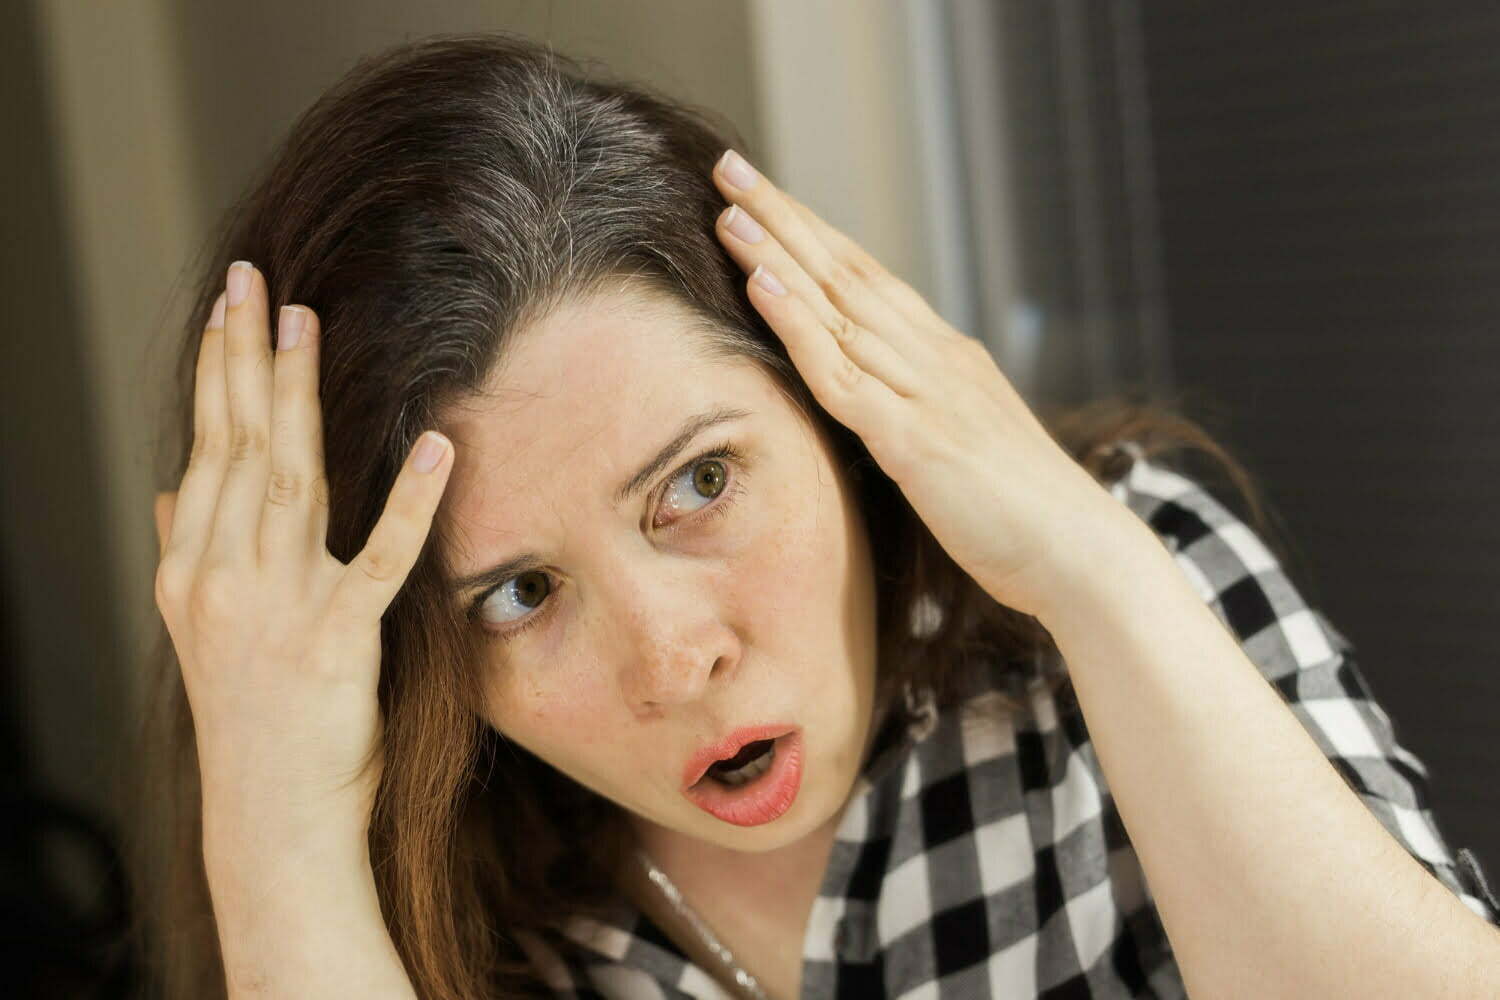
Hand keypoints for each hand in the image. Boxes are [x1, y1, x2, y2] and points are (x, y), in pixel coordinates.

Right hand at [153, 262, 452, 855]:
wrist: (269, 817)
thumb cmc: (249, 720)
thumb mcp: (200, 633)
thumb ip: (187, 555)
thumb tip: (171, 494)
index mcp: (190, 571)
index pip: (205, 448)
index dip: (220, 372)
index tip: (233, 307)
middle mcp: (222, 578)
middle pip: (237, 446)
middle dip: (247, 357)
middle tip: (258, 282)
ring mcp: (277, 607)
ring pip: (289, 480)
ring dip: (299, 398)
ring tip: (311, 327)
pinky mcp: (338, 640)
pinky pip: (379, 557)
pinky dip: (410, 500)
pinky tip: (436, 446)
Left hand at [710, 150, 1142, 618]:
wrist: (1084, 557)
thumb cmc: (1026, 517)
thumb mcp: (965, 448)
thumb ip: (921, 415)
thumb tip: (878, 409)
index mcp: (947, 358)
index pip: (867, 279)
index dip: (813, 236)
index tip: (763, 197)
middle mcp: (936, 359)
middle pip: (847, 274)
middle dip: (786, 218)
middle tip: (731, 166)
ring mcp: (926, 394)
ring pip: (838, 310)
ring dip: (779, 257)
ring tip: (729, 211)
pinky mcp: (915, 441)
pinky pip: (842, 376)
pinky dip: (798, 327)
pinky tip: (760, 287)